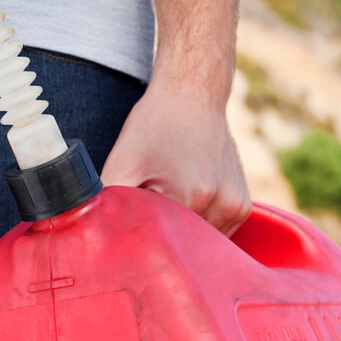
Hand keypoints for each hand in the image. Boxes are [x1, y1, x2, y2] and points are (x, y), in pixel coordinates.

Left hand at [101, 73, 251, 236]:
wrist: (193, 94)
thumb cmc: (156, 125)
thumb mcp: (123, 160)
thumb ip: (108, 202)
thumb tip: (97, 236)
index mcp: (192, 197)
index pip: (162, 245)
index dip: (144, 238)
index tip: (135, 220)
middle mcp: (222, 205)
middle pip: (183, 246)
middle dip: (165, 237)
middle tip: (151, 206)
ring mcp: (237, 206)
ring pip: (201, 243)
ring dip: (184, 233)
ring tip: (173, 196)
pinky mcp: (242, 205)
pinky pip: (217, 232)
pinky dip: (200, 224)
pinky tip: (190, 197)